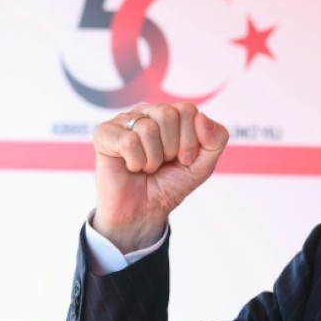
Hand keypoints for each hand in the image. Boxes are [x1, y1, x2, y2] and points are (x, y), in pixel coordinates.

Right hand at [91, 103, 228, 252]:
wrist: (145, 210)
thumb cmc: (171, 184)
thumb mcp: (203, 165)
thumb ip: (216, 140)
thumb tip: (201, 117)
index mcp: (172, 115)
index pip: (188, 111)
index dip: (190, 141)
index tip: (184, 159)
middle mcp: (147, 112)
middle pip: (168, 114)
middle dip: (172, 148)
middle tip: (164, 163)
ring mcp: (125, 120)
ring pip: (148, 128)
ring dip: (153, 159)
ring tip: (147, 166)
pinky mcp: (105, 133)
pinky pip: (128, 141)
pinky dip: (136, 162)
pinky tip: (131, 166)